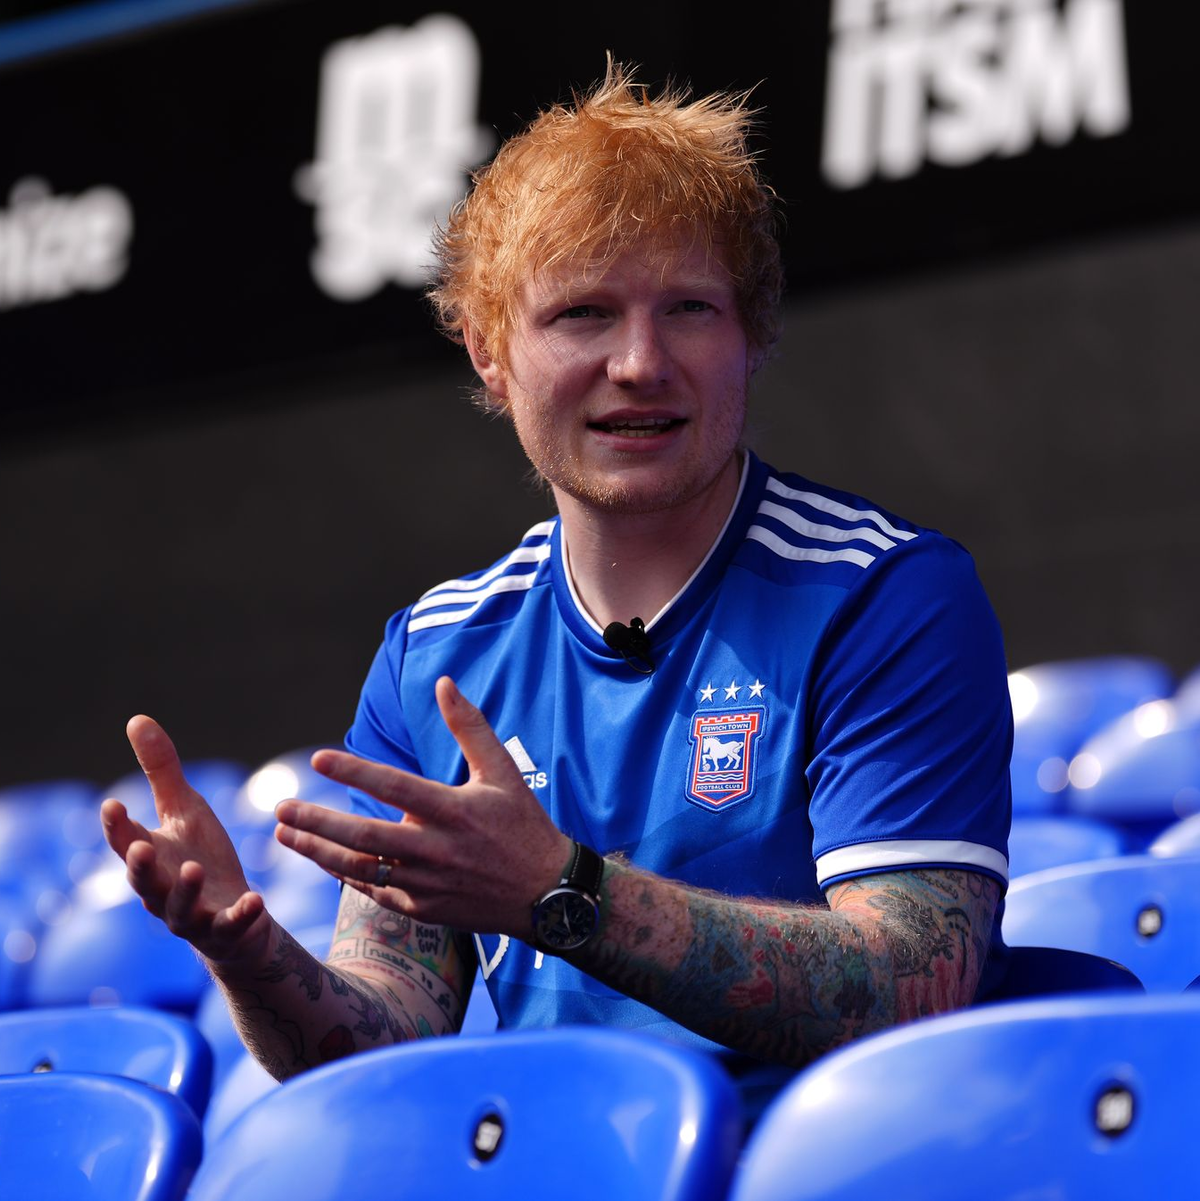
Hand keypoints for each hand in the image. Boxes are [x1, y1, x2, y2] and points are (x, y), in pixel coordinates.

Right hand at [100, 715, 270, 964]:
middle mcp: (162, 891)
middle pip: (143, 882)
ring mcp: (192, 916)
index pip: (125, 842)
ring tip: (194, 869)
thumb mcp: (185, 809)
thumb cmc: (202, 857)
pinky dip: (240, 915)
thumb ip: (161, 770)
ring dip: (185, 891)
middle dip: (139, 866)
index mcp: (152, 857)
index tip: (112, 803)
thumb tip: (136, 719)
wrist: (237, 914)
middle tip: (139, 848)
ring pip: (180, 909)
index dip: (116, 826)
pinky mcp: (224, 931)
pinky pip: (230, 926)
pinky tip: (255, 901)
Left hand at [274, 676, 571, 937]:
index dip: (354, 771)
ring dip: (318, 851)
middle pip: (363, 836)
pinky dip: (347, 876)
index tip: (318, 758)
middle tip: (279, 807)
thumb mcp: (503, 771)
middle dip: (315, 821)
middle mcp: (436, 850)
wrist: (548, 894)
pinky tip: (323, 860)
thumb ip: (469, 727)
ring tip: (285, 833)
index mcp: (454, 811)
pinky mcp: (424, 910)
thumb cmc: (524, 825)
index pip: (394, 787)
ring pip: (360, 868)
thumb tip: (443, 683)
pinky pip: (376, 893)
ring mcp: (428, 884)